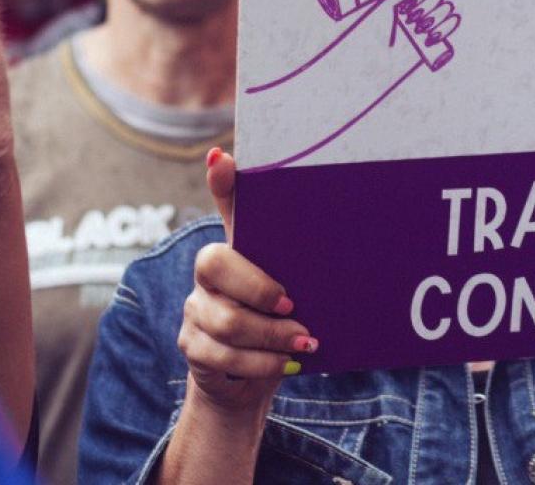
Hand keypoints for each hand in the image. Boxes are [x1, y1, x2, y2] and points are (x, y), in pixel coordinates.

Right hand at [177, 151, 316, 415]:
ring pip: (227, 319)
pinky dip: (262, 364)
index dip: (220, 181)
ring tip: (304, 342)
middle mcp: (209, 269)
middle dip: (259, 289)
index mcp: (239, 245)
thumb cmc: (278, 319)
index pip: (225, 202)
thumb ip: (306, 257)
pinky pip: (223, 354)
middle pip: (217, 264)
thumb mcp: (296, 284)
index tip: (221, 157)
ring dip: (271, 336)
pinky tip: (286, 364)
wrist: (249, 375)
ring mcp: (195, 306)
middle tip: (293, 306)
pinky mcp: (191, 345)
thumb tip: (343, 214)